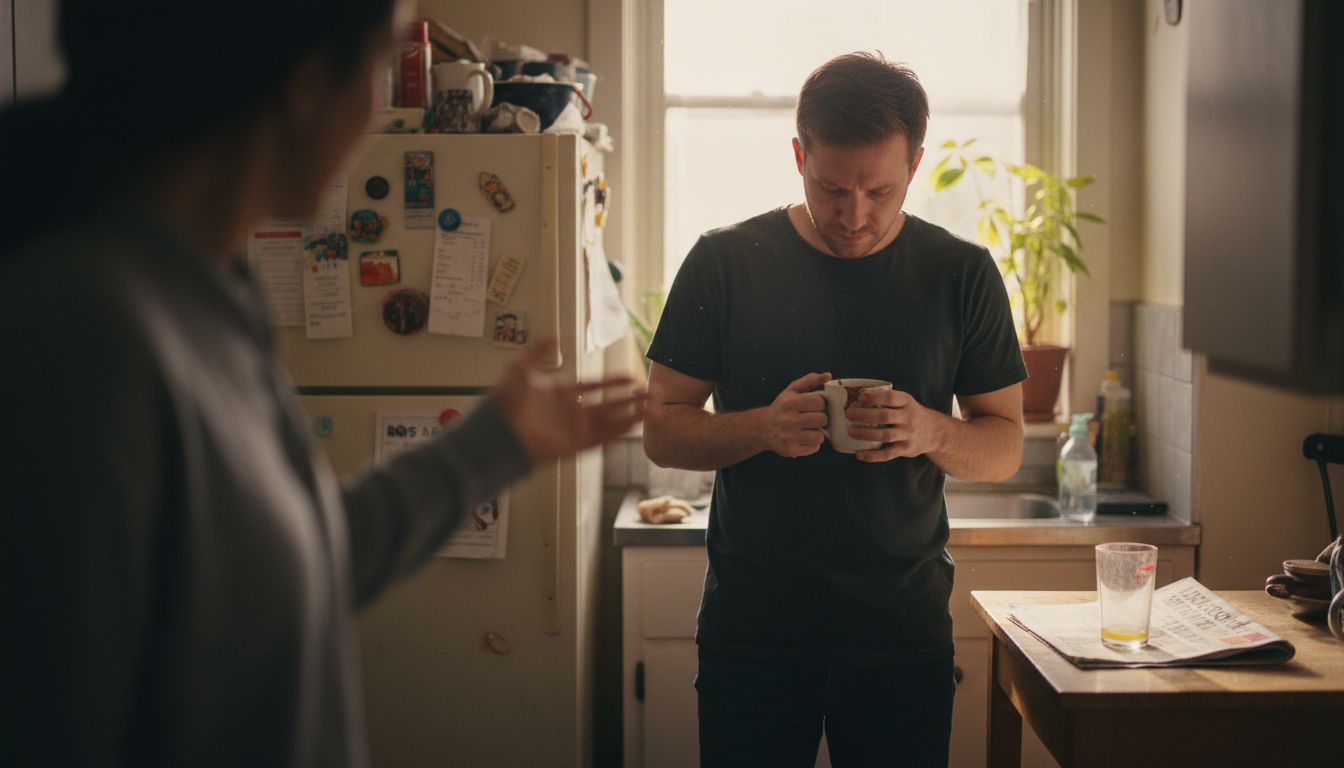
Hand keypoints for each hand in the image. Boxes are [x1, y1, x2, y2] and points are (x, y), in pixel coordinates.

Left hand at [493, 338, 646, 463]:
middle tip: (650, 392)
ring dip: (630, 416)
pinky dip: (617, 433)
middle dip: (630, 400)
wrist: (498, 430)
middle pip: (608, 405)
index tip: (631, 377)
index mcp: (561, 394)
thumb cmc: (505, 401)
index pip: (594, 386)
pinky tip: (633, 426)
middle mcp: (570, 412)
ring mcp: (573, 429)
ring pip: (610, 422)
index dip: (613, 383)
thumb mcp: (521, 369)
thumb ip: (538, 352)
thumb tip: (553, 337)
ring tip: (651, 409)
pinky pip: (601, 439)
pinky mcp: (573, 446)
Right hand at [761, 371, 829, 457]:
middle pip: (822, 419)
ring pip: (820, 436)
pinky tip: (803, 438)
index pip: (820, 402)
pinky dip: (812, 444)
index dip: (820, 404)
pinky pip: (814, 448)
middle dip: (820, 418)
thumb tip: (828, 375)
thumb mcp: (792, 390)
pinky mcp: (791, 450)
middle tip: (812, 418)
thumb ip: (810, 380)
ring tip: (808, 429)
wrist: (763, 428)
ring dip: (817, 433)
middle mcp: (788, 420)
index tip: (814, 406)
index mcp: (790, 402)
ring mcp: (789, 437)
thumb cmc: (782, 407)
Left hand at [846, 388, 946, 461]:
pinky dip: (872, 456)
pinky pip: (887, 454)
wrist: (934, 432)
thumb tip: (856, 396)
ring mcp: (908, 434)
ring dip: (865, 434)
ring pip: (885, 435)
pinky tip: (859, 454)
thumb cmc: (910, 414)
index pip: (890, 398)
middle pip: (884, 416)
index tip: (859, 398)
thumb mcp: (904, 402)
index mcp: (906, 402)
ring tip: (850, 432)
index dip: (874, 397)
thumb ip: (886, 400)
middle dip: (864, 415)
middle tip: (848, 414)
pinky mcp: (906, 449)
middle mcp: (909, 418)